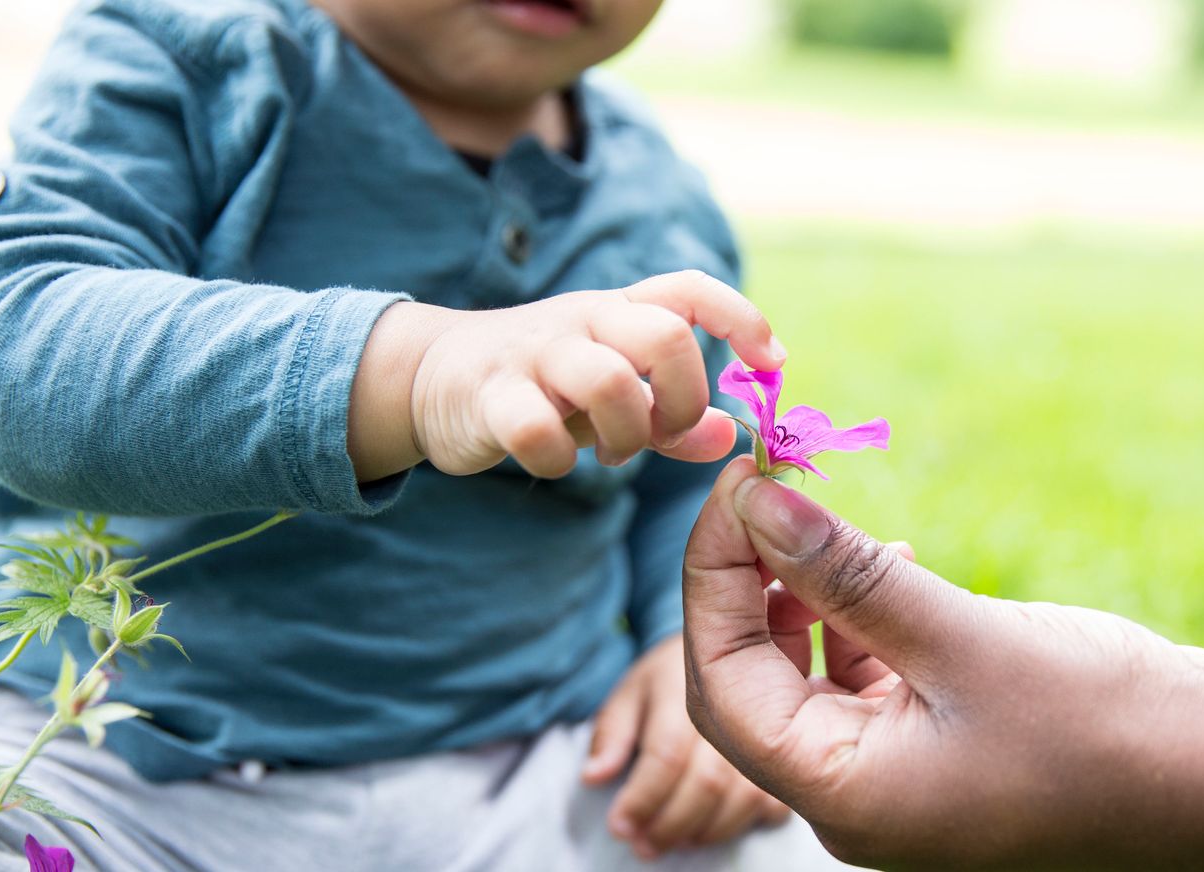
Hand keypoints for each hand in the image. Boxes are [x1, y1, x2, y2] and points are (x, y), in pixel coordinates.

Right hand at [347, 271, 783, 480]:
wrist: (432, 377)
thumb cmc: (540, 386)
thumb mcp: (612, 394)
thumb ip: (670, 418)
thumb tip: (729, 439)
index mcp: (618, 311)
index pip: (689, 290)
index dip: (740, 318)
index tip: (771, 363)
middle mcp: (582, 322)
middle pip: (663, 334)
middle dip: (683, 395)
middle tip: (667, 430)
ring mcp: (534, 355)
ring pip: (608, 381)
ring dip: (626, 435)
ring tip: (612, 452)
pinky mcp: (489, 396)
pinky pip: (538, 431)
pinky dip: (558, 460)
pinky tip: (554, 461)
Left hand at [581, 634, 790, 859]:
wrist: (726, 650)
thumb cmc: (669, 682)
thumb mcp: (631, 694)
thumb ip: (612, 734)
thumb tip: (593, 777)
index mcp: (683, 691)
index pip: (667, 754)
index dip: (642, 798)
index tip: (619, 827)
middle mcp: (729, 712)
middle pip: (706, 784)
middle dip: (670, 825)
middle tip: (643, 845)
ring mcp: (761, 735)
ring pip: (740, 799)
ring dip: (703, 831)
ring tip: (673, 841)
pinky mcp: (782, 759)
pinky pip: (769, 807)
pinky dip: (739, 826)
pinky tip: (710, 829)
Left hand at [681, 458, 1203, 870]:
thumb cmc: (1107, 726)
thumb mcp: (963, 637)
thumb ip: (848, 574)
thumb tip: (756, 503)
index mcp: (843, 795)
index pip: (721, 680)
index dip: (711, 576)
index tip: (739, 484)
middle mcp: (854, 798)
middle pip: (747, 680)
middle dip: (743, 578)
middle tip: (766, 484)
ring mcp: (894, 778)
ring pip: (799, 676)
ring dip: (796, 591)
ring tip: (819, 512)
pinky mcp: (934, 750)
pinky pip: (859, 680)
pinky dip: (852, 618)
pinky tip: (884, 561)